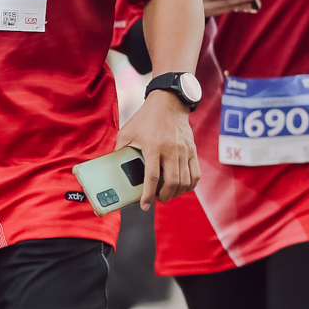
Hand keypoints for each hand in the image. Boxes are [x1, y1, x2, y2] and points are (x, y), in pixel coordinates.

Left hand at [116, 91, 200, 209]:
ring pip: (184, 182)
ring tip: (166, 194)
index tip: (144, 205)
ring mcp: (184, 151)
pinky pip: (195, 175)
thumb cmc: (146, 118)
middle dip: (163, 197)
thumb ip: (120, 150)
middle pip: (171, 183)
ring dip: (175, 193)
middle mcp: (171, 150)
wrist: (169, 102)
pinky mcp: (192, 151)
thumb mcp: (127, 132)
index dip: (148, 195)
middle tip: (155, 198)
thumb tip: (113, 168)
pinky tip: (181, 187)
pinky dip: (189, 186)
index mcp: (153, 147)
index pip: (152, 177)